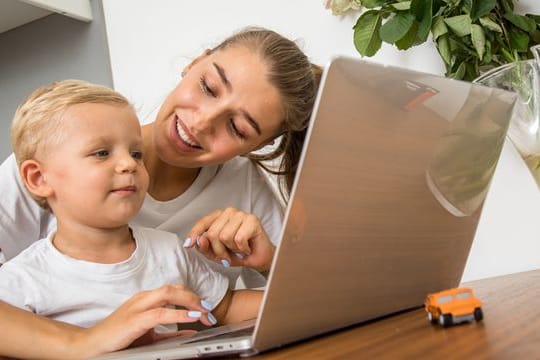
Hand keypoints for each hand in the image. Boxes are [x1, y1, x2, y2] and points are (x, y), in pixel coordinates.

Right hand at [85, 284, 213, 355]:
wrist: (91, 346)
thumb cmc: (117, 340)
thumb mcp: (149, 335)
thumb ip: (169, 333)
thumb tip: (191, 331)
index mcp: (146, 300)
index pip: (175, 290)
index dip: (193, 297)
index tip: (206, 310)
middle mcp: (143, 298)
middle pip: (175, 288)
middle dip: (195, 297)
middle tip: (209, 311)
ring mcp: (137, 307)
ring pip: (169, 293)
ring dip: (190, 302)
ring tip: (204, 312)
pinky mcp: (134, 320)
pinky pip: (160, 313)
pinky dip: (178, 315)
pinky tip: (190, 318)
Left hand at [185, 208, 274, 272]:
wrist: (259, 259)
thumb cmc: (239, 253)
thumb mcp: (217, 254)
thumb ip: (205, 248)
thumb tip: (199, 240)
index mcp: (219, 217)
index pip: (203, 223)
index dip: (195, 234)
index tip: (188, 244)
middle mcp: (229, 212)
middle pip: (213, 233)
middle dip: (219, 250)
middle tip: (228, 255)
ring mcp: (241, 215)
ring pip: (225, 236)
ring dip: (232, 249)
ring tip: (239, 249)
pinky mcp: (252, 220)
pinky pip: (239, 239)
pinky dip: (242, 249)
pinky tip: (247, 248)